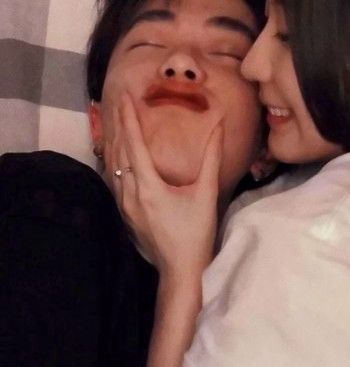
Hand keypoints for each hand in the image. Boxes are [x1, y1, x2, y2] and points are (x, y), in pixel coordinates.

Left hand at [106, 93, 222, 277]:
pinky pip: (116, 181)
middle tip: (119, 103)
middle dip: (118, 125)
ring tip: (117, 124)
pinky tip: (120, 157)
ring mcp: (124, 206)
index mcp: (148, 186)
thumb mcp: (206, 193)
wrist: (180, 269)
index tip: (125, 97)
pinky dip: (116, 163)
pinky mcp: (125, 214)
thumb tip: (219, 128)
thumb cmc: (195, 232)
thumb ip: (212, 158)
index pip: (134, 144)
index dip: (129, 118)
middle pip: (119, 153)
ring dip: (116, 144)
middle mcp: (130, 193)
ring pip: (114, 168)